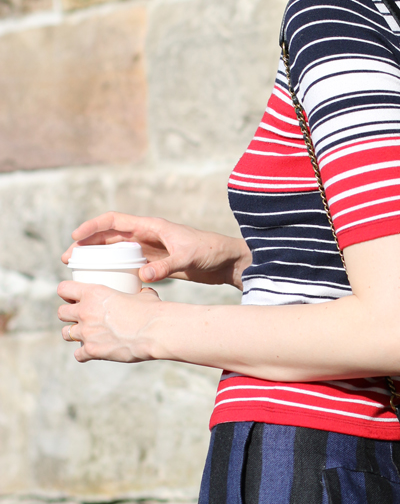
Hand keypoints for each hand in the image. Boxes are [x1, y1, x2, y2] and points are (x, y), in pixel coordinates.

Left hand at [57, 281, 163, 362]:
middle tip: (79, 317)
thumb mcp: (142, 295)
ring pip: (65, 333)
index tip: (72, 296)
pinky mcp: (92, 351)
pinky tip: (92, 352)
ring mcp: (86, 332)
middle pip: (61, 312)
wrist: (156, 332)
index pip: (64, 289)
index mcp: (94, 293)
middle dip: (68, 315)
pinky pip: (78, 354)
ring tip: (84, 335)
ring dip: (73, 334)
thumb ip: (136, 294)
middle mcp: (85, 312)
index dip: (66, 293)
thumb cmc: (152, 312)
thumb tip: (142, 294)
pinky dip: (84, 354)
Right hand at [62, 211, 251, 287]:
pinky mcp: (156, 263)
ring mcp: (150, 250)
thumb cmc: (211, 251)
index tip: (75, 236)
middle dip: (87, 245)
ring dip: (98, 258)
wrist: (228, 261)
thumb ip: (166, 266)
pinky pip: (129, 265)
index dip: (93, 227)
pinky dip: (115, 270)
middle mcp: (147, 235)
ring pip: (116, 251)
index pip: (115, 221)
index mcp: (152, 226)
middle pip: (110, 236)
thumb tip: (142, 275)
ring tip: (79, 270)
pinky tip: (105, 282)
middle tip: (68, 259)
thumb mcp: (188, 257)